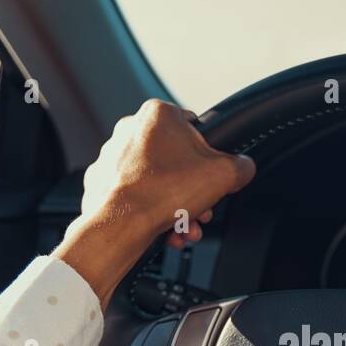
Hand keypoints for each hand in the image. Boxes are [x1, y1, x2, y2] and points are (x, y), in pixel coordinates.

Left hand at [53, 99, 255, 308]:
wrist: (122, 223)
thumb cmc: (164, 191)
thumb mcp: (224, 175)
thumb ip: (242, 166)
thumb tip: (244, 168)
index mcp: (158, 115)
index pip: (196, 130)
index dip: (210, 158)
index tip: (213, 178)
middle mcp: (130, 130)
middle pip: (177, 162)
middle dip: (193, 192)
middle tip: (202, 210)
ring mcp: (112, 157)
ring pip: (157, 183)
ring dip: (177, 208)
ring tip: (186, 228)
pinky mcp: (101, 183)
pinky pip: (136, 197)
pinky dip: (153, 214)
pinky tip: (167, 231)